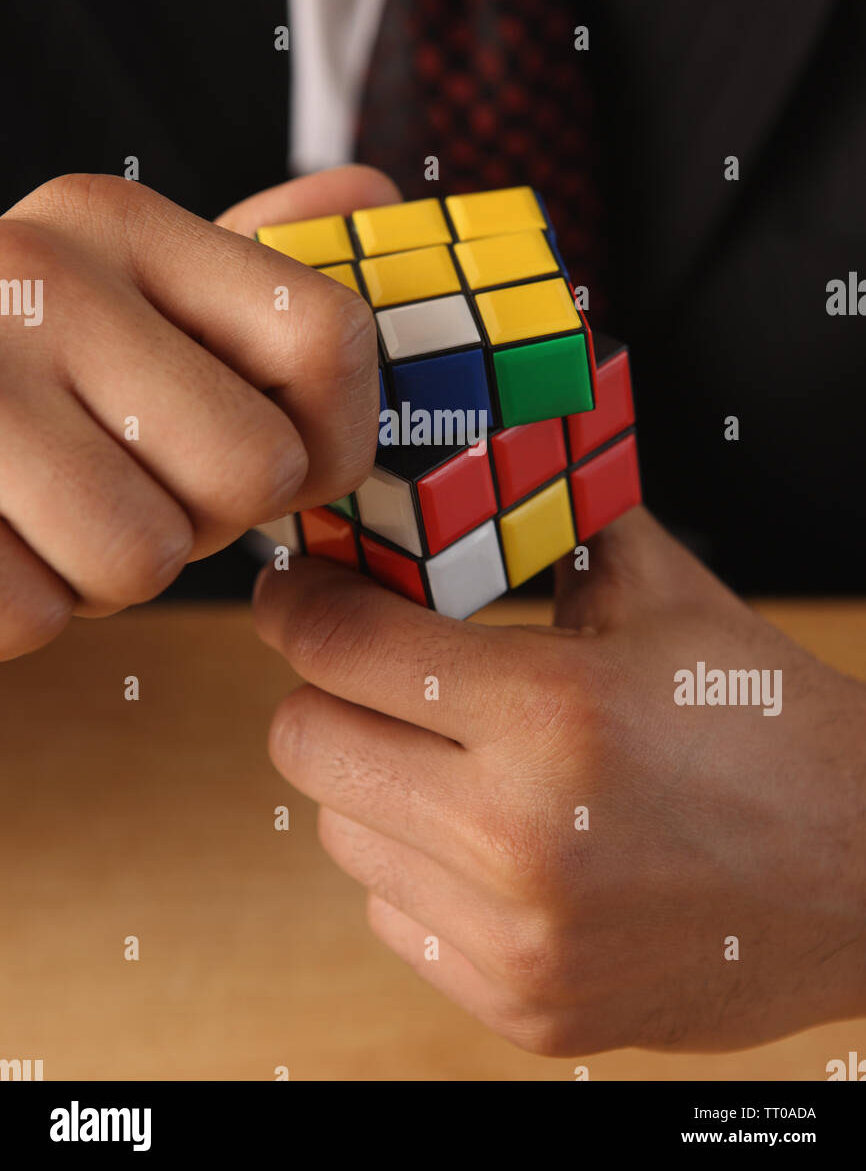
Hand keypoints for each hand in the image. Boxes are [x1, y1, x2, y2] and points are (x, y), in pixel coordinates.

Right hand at [0, 166, 395, 657]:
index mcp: (115, 221)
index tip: (272, 456)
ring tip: (45, 512)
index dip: (330, 437)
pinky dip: (21, 611)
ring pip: (144, 560)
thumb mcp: (113, 292)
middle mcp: (36, 278)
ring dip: (107, 574)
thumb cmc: (8, 372)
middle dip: (203, 519)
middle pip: (251, 471)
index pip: (329, 338)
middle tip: (124, 484)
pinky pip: (35, 617)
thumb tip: (372, 187)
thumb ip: (240, 264)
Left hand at [254, 507, 865, 1054]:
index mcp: (551, 710)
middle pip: (306, 745)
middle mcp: (517, 836)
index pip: (340, 645)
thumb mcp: (667, 600)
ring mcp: (516, 938)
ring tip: (452, 760)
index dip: (297, 602)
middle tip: (371, 672)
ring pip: (343, 834)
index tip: (294, 591)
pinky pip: (394, 920)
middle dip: (324, 691)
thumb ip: (559, 529)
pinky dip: (418, 869)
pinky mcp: (525, 1006)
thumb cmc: (770, 728)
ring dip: (374, 782)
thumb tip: (475, 480)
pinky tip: (487, 841)